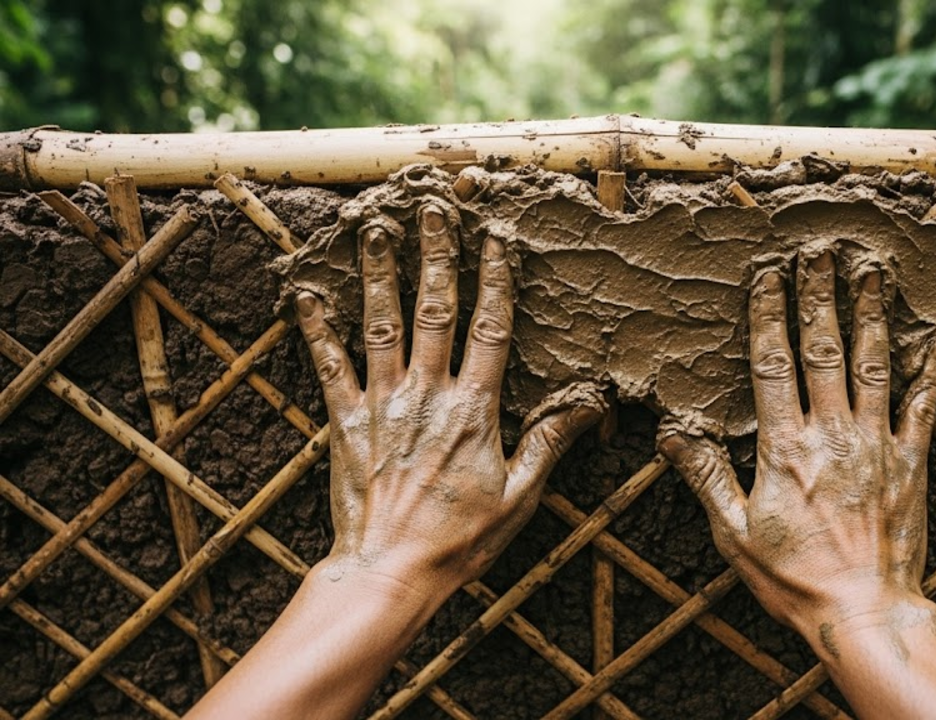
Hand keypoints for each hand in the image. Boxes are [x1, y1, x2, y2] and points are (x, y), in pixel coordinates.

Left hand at [296, 206, 601, 600]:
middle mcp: (428, 394)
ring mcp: (383, 404)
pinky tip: (306, 293)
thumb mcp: (519, 496)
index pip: (491, 328)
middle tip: (433, 207)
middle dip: (435, 254)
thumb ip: (549, 443)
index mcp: (474, 409)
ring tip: (375, 227)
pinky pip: (330, 365)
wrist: (389, 571)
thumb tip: (588, 404)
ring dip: (379, 272)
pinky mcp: (346, 421)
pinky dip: (317, 328)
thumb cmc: (460, 540)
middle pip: (435, 309)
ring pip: (383, 324)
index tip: (495, 238)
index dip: (494, 279)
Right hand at [659, 252, 935, 628]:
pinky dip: (930, 372)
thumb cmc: (793, 577)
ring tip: (871, 273)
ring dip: (871, 315)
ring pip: (873, 365)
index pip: (773, 364)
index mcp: (784, 446)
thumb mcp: (732, 533)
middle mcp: (831, 434)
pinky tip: (935, 341)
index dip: (769, 314)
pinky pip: (923, 407)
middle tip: (822, 252)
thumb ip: (705, 476)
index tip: (769, 276)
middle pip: (824, 349)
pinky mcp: (911, 462)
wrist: (863, 609)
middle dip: (820, 296)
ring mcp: (876, 444)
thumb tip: (671, 433)